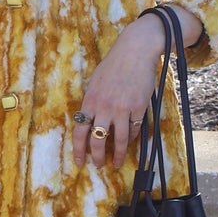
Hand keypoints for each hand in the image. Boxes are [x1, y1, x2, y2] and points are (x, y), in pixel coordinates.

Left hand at [73, 13, 168, 170]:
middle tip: (99, 166)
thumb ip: (92, 101)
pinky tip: (130, 143)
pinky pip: (134, 129)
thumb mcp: (95, 82)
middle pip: (98, 140)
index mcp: (90, 101)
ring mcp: (122, 109)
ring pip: (119, 139)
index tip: (80, 161)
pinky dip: (132, 139)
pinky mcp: (138, 108)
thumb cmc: (114, 65)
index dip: (79, 150)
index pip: (80, 131)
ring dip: (117, 154)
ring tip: (116, 163)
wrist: (135, 51)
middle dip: (98, 157)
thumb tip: (88, 119)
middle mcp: (104, 107)